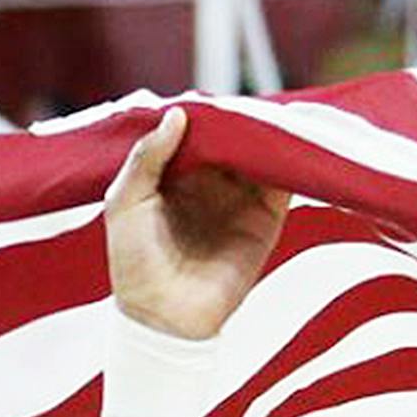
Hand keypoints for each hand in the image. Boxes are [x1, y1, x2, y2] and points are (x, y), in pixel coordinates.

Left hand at [104, 108, 289, 340]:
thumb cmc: (133, 262)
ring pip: (262, 154)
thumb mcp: (124, 202)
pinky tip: (290, 143)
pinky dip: (291, 160)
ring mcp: (240, 199)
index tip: (217, 98)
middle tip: (252, 102)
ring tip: (275, 117)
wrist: (163, 317)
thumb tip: (179, 113)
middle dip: (245, 119)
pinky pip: (284, 181)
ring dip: (271, 135)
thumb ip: (145, 157)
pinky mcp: (266, 218)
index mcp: (175, 175)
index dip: (209, 114)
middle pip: (235, 138)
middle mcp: (210, 183)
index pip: (199, 132)